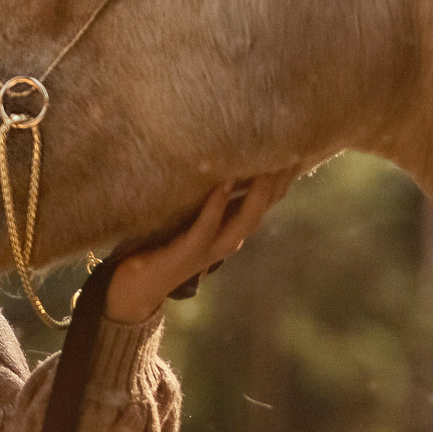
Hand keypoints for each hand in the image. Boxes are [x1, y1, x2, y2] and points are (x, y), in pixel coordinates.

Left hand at [100, 167, 298, 326]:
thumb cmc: (161, 243)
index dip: (283, 176)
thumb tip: (221, 160)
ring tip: (266, 164)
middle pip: (264, 207)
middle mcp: (228, 239)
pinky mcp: (188, 251)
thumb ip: (209, 197)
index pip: (267, 200)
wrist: (136, 286)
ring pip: (244, 220)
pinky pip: (206, 225)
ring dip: (257, 192)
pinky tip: (223, 182)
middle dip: (279, 180)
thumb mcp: (192, 217)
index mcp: (231, 229)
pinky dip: (216, 204)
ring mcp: (211, 249)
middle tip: (291, 149)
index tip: (296, 145)